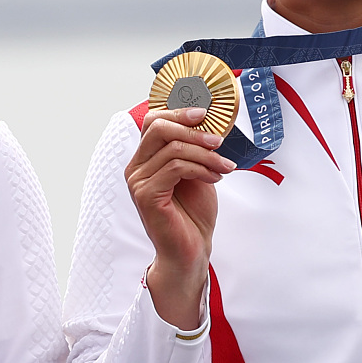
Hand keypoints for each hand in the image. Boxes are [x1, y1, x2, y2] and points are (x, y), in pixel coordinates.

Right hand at [125, 107, 233, 328]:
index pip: (152, 120)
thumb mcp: (196, 171)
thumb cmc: (193, 214)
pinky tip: (216, 178)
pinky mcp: (145, 195)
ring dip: (206, 155)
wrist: (191, 251)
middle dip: (192, 129)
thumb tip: (209, 120)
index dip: (178, 111)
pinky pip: (175, 167)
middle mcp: (135, 168)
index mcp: (144, 159)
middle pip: (158, 127)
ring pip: (172, 148)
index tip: (206, 113)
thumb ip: (194, 148)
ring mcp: (137, 181)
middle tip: (219, 140)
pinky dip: (201, 168)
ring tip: (226, 167)